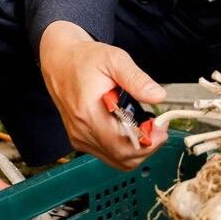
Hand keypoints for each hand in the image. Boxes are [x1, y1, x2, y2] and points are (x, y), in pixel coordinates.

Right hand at [38, 21, 166, 170]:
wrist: (60, 61)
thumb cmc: (85, 59)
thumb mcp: (115, 59)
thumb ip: (137, 79)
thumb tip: (158, 96)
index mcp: (89, 112)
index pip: (122, 145)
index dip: (148, 141)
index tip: (161, 126)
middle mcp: (82, 131)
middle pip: (123, 157)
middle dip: (147, 145)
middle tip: (158, 126)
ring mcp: (80, 138)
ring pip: (117, 160)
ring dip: (138, 148)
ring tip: (147, 125)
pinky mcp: (81, 139)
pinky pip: (109, 154)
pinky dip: (126, 147)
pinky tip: (132, 128)